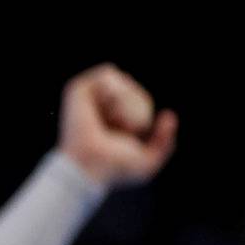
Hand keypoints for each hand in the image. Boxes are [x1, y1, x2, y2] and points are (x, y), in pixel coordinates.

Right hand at [58, 63, 176, 186]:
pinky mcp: (77, 90)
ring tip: (116, 118)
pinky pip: (107, 75)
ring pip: (121, 79)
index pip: (136, 97)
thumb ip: (164, 143)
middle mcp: (94, 105)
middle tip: (124, 126)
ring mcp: (85, 96)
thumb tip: (168, 114)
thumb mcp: (147, 162)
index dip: (142, 111)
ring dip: (125, 100)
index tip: (130, 133)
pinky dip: (115, 93)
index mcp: (107, 118)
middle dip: (136, 106)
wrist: (91, 166)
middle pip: (130, 87)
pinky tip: (109, 110)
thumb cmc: (114, 169)